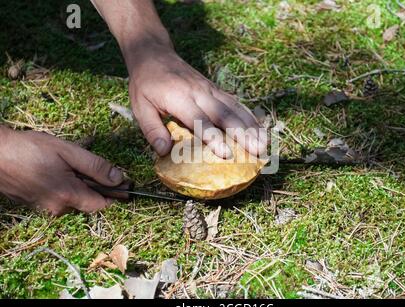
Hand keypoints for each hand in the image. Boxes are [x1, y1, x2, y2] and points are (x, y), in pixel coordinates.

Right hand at [0, 128, 123, 215]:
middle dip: (96, 186)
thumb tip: (119, 179)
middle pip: (88, 202)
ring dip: (79, 183)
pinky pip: (59, 196)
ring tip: (70, 162)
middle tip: (96, 166)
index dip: (116, 196)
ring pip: (73, 198)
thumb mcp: (68, 152)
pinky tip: (56, 168)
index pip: (102, 205)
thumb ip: (96, 167)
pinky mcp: (35, 204)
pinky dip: (65, 184)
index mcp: (69, 196)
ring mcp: (44, 208)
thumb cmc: (29, 149)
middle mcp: (57, 208)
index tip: (126, 186)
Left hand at [124, 40, 266, 157]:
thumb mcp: (139, 107)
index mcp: (179, 98)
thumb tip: (165, 152)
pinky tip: (260, 130)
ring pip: (235, 108)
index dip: (214, 137)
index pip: (200, 120)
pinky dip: (249, 117)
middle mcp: (199, 93)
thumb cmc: (145, 84)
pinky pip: (236, 103)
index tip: (226, 154)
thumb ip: (152, 130)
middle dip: (243, 134)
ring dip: (252, 126)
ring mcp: (210, 89)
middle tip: (257, 152)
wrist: (154, 54)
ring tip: (265, 144)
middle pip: (225, 114)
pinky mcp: (215, 89)